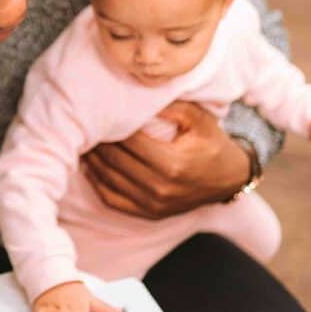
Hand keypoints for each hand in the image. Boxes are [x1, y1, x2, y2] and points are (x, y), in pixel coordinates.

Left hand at [83, 101, 248, 218]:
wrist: (228, 181)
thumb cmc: (211, 144)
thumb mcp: (199, 119)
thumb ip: (172, 107)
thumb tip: (139, 97)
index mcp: (173, 163)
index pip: (129, 142)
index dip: (112, 127)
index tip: (99, 114)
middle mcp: (160, 187)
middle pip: (115, 161)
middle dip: (97, 142)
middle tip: (84, 126)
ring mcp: (152, 204)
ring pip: (109, 180)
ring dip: (92, 161)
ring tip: (82, 143)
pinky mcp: (148, 214)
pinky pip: (112, 199)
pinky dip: (97, 182)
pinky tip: (90, 167)